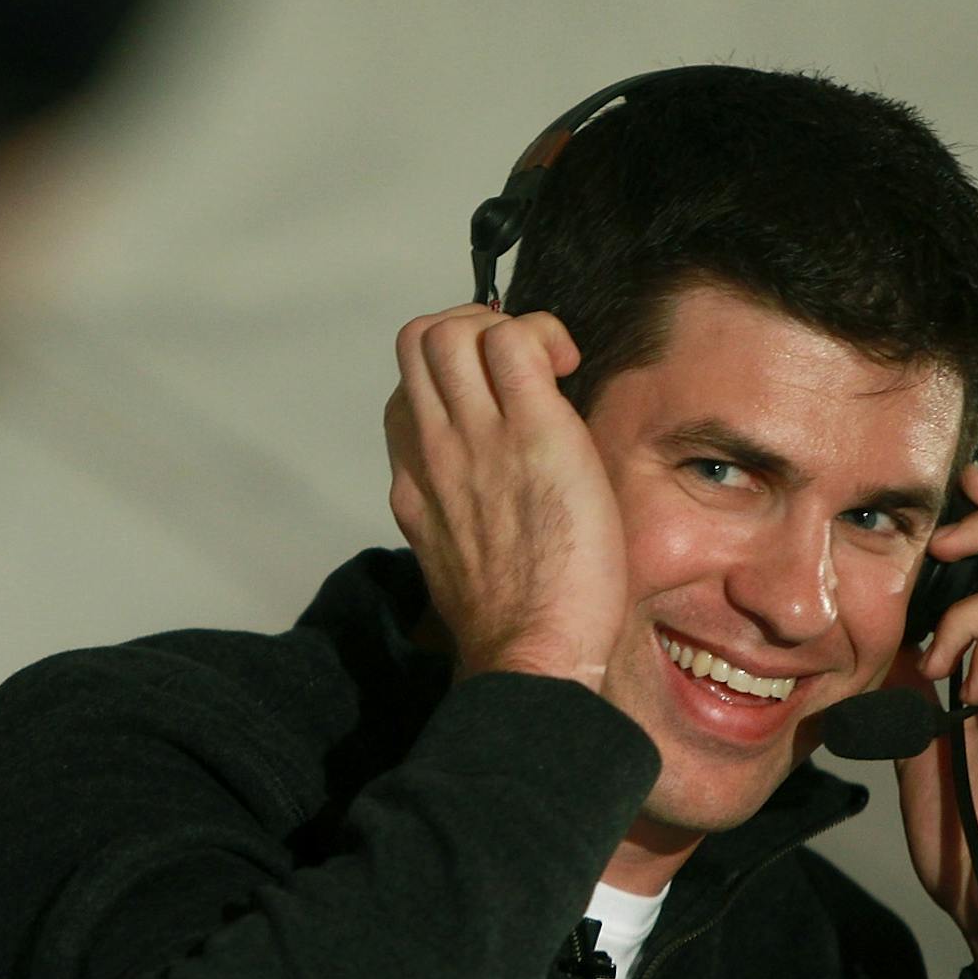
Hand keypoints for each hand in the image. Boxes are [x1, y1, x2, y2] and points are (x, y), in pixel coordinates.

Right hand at [384, 306, 626, 693]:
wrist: (530, 652)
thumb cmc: (516, 619)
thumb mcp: (463, 553)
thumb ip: (466, 501)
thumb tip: (504, 470)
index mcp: (415, 480)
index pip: (409, 392)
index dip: (455, 379)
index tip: (497, 402)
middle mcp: (432, 449)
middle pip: (417, 340)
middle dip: (470, 329)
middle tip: (520, 364)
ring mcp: (476, 437)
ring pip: (452, 328)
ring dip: (505, 326)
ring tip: (546, 364)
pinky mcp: (532, 431)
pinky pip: (515, 340)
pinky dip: (543, 333)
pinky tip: (569, 367)